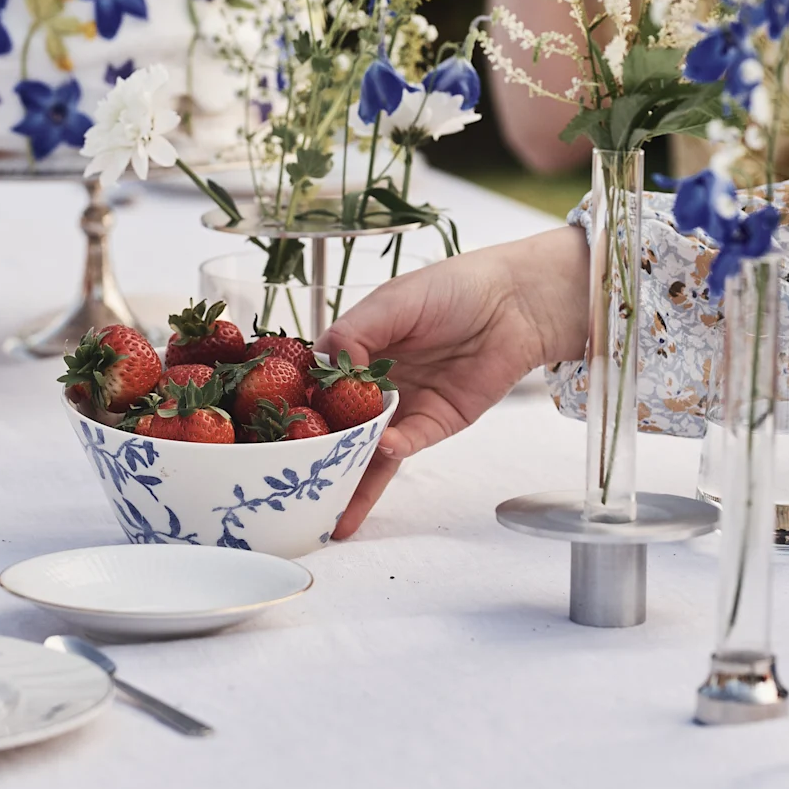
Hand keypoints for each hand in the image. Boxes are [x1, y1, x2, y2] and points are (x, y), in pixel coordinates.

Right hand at [318, 229, 589, 538]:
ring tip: (325, 499)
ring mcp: (403, 407)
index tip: (273, 422)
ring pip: (367, 447)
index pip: (315, 383)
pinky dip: (391, 449)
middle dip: (315, 451)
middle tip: (288, 477)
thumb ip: (354, 333)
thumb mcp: (393, 302)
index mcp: (355, 350)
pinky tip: (379, 449)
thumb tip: (328, 371)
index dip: (295, 402)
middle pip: (336, 423)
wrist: (515, 303)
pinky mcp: (434, 424)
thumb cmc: (453, 289)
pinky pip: (407, 444)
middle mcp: (373, 383)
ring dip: (348, 473)